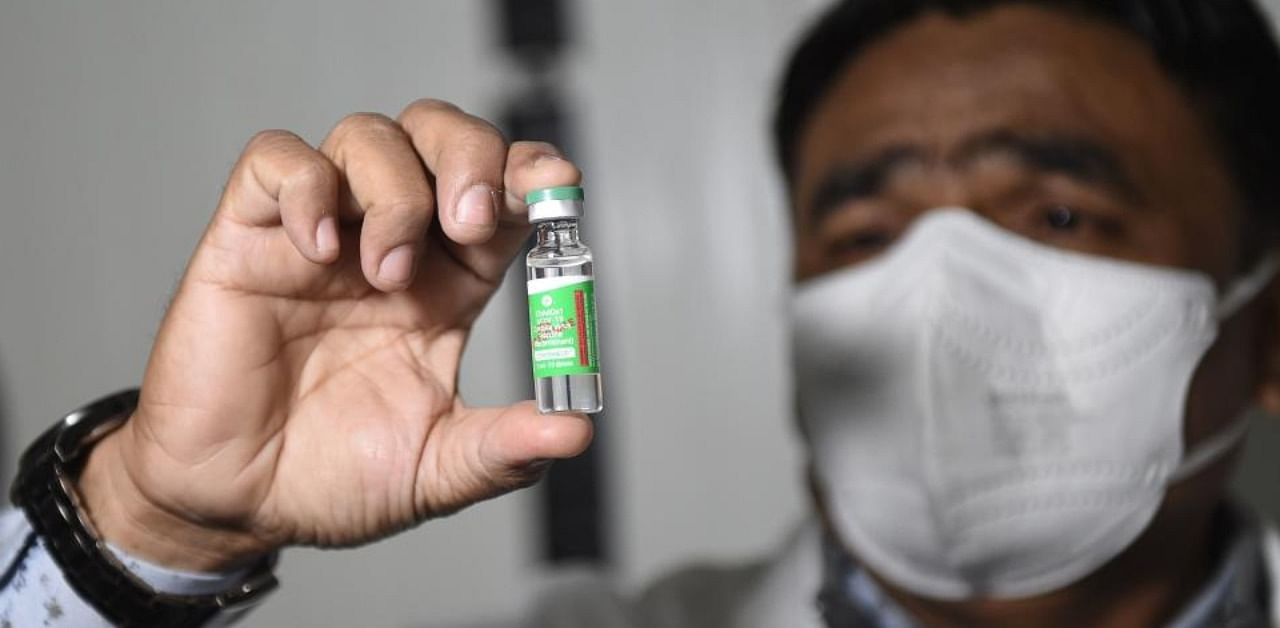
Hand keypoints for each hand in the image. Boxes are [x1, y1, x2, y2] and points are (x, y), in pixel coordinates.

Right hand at [78, 100, 593, 570]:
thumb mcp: (436, 470)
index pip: (501, 195)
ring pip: (367, 136)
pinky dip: (307, 186)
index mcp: (447, 285)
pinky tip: (318, 248)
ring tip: (386, 273)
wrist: (239, 505)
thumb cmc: (333, 476)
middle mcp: (390, 244)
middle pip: (441, 137)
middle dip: (470, 157)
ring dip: (395, 190)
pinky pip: (275, 161)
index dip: (530, 173)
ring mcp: (320, 236)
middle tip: (470, 220)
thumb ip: (503, 450)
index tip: (556, 182)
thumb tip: (575, 431)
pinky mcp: (248, 239)